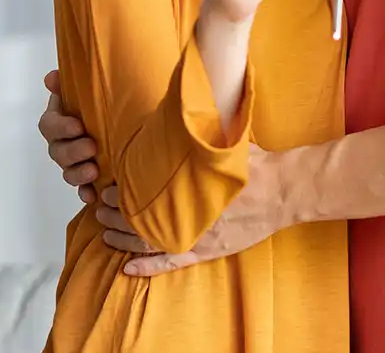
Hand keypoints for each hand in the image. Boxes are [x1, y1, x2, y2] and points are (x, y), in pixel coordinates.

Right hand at [39, 70, 99, 203]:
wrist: (123, 121)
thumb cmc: (99, 104)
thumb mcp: (85, 91)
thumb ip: (66, 83)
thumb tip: (51, 77)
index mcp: (58, 121)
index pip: (49, 125)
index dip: (61, 127)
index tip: (78, 126)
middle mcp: (62, 144)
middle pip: (58, 152)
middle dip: (73, 151)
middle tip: (91, 148)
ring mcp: (74, 163)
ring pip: (68, 172)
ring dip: (78, 174)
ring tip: (94, 171)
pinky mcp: (88, 180)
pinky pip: (82, 190)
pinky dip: (86, 193)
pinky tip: (93, 196)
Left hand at [99, 145, 293, 275]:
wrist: (283, 190)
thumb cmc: (254, 165)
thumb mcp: (223, 140)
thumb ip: (197, 137)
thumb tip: (179, 113)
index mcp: (188, 191)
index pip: (145, 198)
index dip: (123, 197)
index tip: (109, 188)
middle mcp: (188, 217)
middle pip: (141, 220)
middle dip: (117, 215)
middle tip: (102, 206)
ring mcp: (196, 238)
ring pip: (149, 245)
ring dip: (124, 240)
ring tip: (105, 233)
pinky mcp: (207, 251)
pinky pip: (171, 264)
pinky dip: (148, 269)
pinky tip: (128, 270)